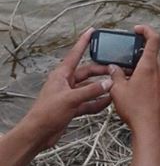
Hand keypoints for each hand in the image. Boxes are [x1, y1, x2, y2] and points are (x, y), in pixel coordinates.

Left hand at [22, 29, 112, 149]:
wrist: (38, 134)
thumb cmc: (46, 113)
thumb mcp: (71, 99)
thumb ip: (91, 91)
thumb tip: (108, 83)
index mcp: (62, 74)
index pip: (75, 54)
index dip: (84, 42)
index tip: (92, 31)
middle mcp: (66, 82)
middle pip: (87, 72)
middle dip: (101, 71)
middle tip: (116, 69)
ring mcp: (70, 95)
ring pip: (90, 88)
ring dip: (101, 88)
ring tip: (116, 86)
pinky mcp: (72, 107)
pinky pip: (89, 101)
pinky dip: (98, 102)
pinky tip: (108, 102)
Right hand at [109, 26, 159, 134]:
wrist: (150, 127)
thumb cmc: (135, 108)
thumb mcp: (118, 89)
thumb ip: (115, 74)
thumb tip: (113, 67)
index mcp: (150, 65)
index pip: (153, 39)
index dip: (146, 30)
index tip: (136, 29)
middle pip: (150, 53)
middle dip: (136, 52)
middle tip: (123, 55)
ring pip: (151, 65)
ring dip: (138, 65)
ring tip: (123, 72)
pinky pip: (153, 75)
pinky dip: (142, 74)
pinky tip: (131, 84)